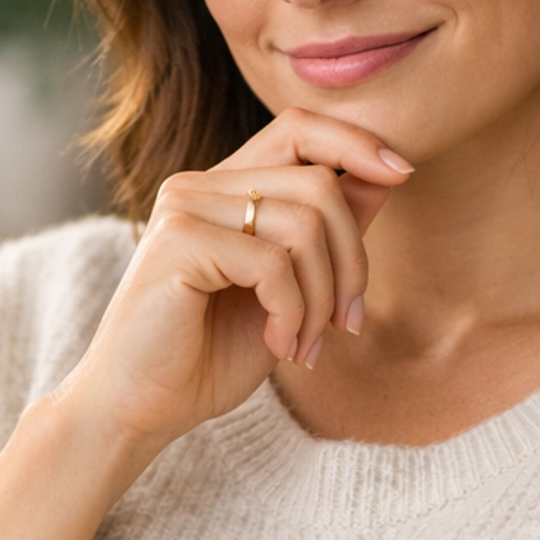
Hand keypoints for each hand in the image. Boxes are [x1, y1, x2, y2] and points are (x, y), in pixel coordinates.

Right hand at [59, 111, 411, 455]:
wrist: (137, 411)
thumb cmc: (205, 359)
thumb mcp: (288, 293)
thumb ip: (326, 235)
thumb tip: (385, 175)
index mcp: (220, 189)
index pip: (299, 128)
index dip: (356, 141)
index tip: (402, 172)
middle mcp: (198, 185)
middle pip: (318, 182)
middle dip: (352, 259)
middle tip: (346, 323)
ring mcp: (184, 207)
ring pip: (304, 223)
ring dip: (324, 297)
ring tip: (306, 344)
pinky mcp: (177, 242)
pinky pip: (273, 263)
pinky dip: (294, 311)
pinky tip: (280, 346)